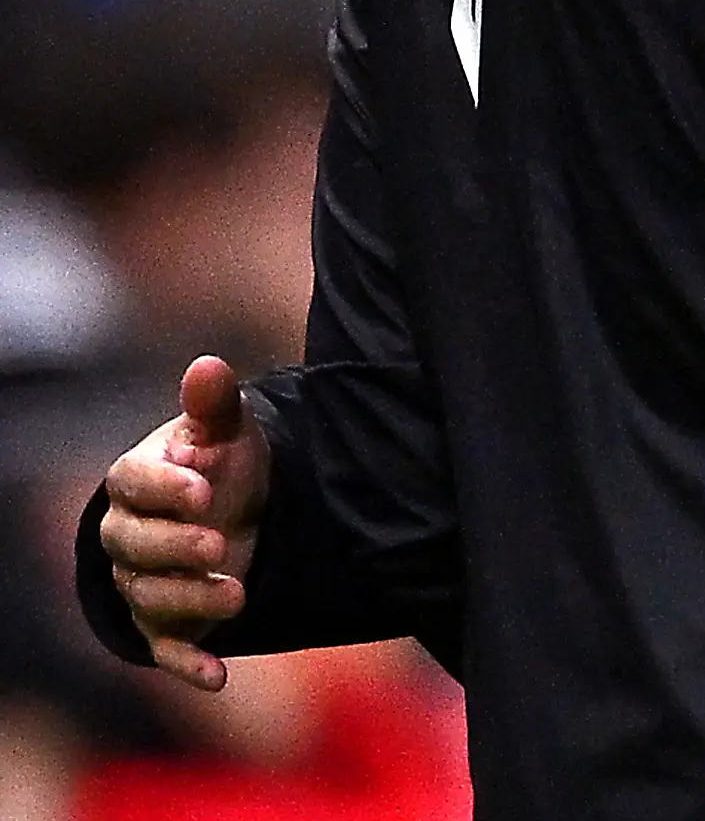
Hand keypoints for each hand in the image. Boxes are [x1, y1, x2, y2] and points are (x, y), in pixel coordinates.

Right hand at [99, 356, 270, 690]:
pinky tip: (218, 677)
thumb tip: (208, 366)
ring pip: (148, 597)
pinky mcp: (162, 624)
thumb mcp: (227, 431)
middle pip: (133, 546)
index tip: (203, 486)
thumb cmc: (221, 463)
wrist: (235, 508)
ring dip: (191, 599)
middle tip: (219, 543)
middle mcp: (126, 535)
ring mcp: (140, 582)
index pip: (130, 484)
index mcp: (134, 482)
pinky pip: (165, 648)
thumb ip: (215, 406)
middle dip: (175, 547)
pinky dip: (189, 664)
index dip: (164, 488)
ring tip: (240, 592)